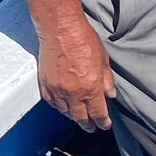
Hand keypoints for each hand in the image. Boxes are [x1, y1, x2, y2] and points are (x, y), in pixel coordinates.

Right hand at [37, 15, 115, 131]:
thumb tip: (110, 94)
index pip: (98, 114)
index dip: (102, 122)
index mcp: (91, 88)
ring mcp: (58, 90)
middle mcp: (73, 93)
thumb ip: (107, 80)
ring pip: (65, 113)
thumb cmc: (83, 39)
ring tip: (79, 118)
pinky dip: (59, 108)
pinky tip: (63, 107)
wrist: (60, 28)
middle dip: (88, 125)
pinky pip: (52, 103)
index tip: (104, 125)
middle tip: (92, 127)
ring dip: (74, 117)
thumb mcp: (103, 59)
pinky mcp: (46, 84)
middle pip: (81, 118)